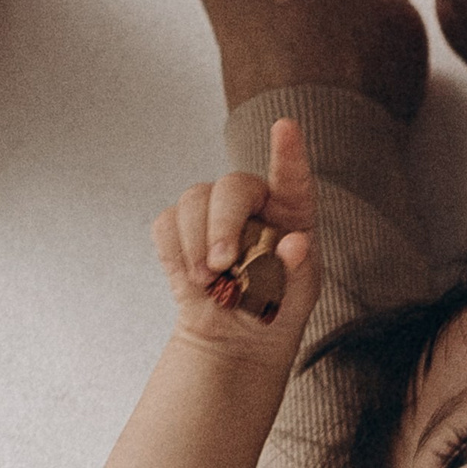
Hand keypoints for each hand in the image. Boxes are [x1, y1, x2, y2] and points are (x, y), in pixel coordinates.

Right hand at [155, 122, 320, 359]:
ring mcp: (213, 211)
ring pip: (194, 199)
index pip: (292, 177)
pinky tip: (192, 281)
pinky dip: (175, 254)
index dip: (289, 152)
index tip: (285, 127)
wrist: (236, 340)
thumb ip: (300, 271)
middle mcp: (252, 202)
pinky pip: (166, 225)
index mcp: (291, 212)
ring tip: (208, 283)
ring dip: (196, 243)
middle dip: (222, 223)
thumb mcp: (298, 299)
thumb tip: (295, 244)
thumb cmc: (276, 311)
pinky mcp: (179, 228)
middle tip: (221, 263)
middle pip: (231, 186)